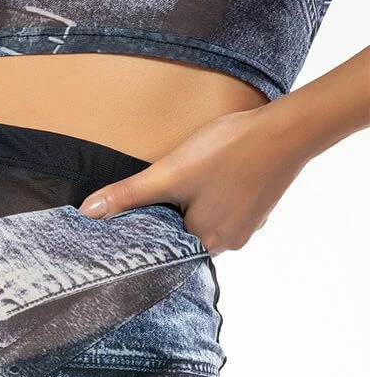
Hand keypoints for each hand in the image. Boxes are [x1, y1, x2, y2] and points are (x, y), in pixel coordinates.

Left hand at [79, 106, 307, 256]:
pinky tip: (212, 175)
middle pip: (183, 234)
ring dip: (191, 204)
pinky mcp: (258, 207)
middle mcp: (228, 243)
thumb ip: (128, 195)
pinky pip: (226, 207)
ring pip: (205, 219)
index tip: (128, 219)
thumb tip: (87, 213)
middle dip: (168, 216)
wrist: (288, 129)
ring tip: (184, 181)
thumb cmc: (230, 151)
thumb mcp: (170, 173)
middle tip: (155, 193)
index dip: (144, 231)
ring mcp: (247, 226)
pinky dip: (214, 195)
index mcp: (204, 243)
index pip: (162, 247)